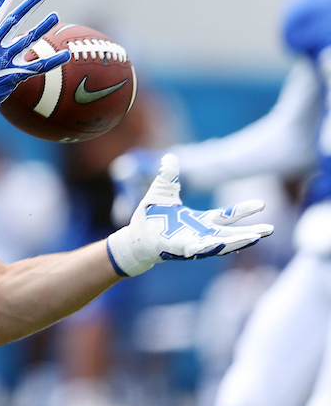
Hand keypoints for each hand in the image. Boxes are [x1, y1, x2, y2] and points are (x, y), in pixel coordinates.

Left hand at [106, 154, 272, 276]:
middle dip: (250, 232)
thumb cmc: (150, 217)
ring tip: (256, 238)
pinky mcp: (180, 249)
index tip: (262, 204)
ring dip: (237, 241)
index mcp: (200, 221)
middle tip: (270, 230)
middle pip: (231, 234)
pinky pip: (197, 249)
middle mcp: (200, 234)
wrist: (135, 236)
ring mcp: (192, 243)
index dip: (243, 210)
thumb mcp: (162, 191)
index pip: (226, 216)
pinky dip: (209, 247)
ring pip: (220, 244)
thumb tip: (170, 156)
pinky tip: (220, 244)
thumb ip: (169, 175)